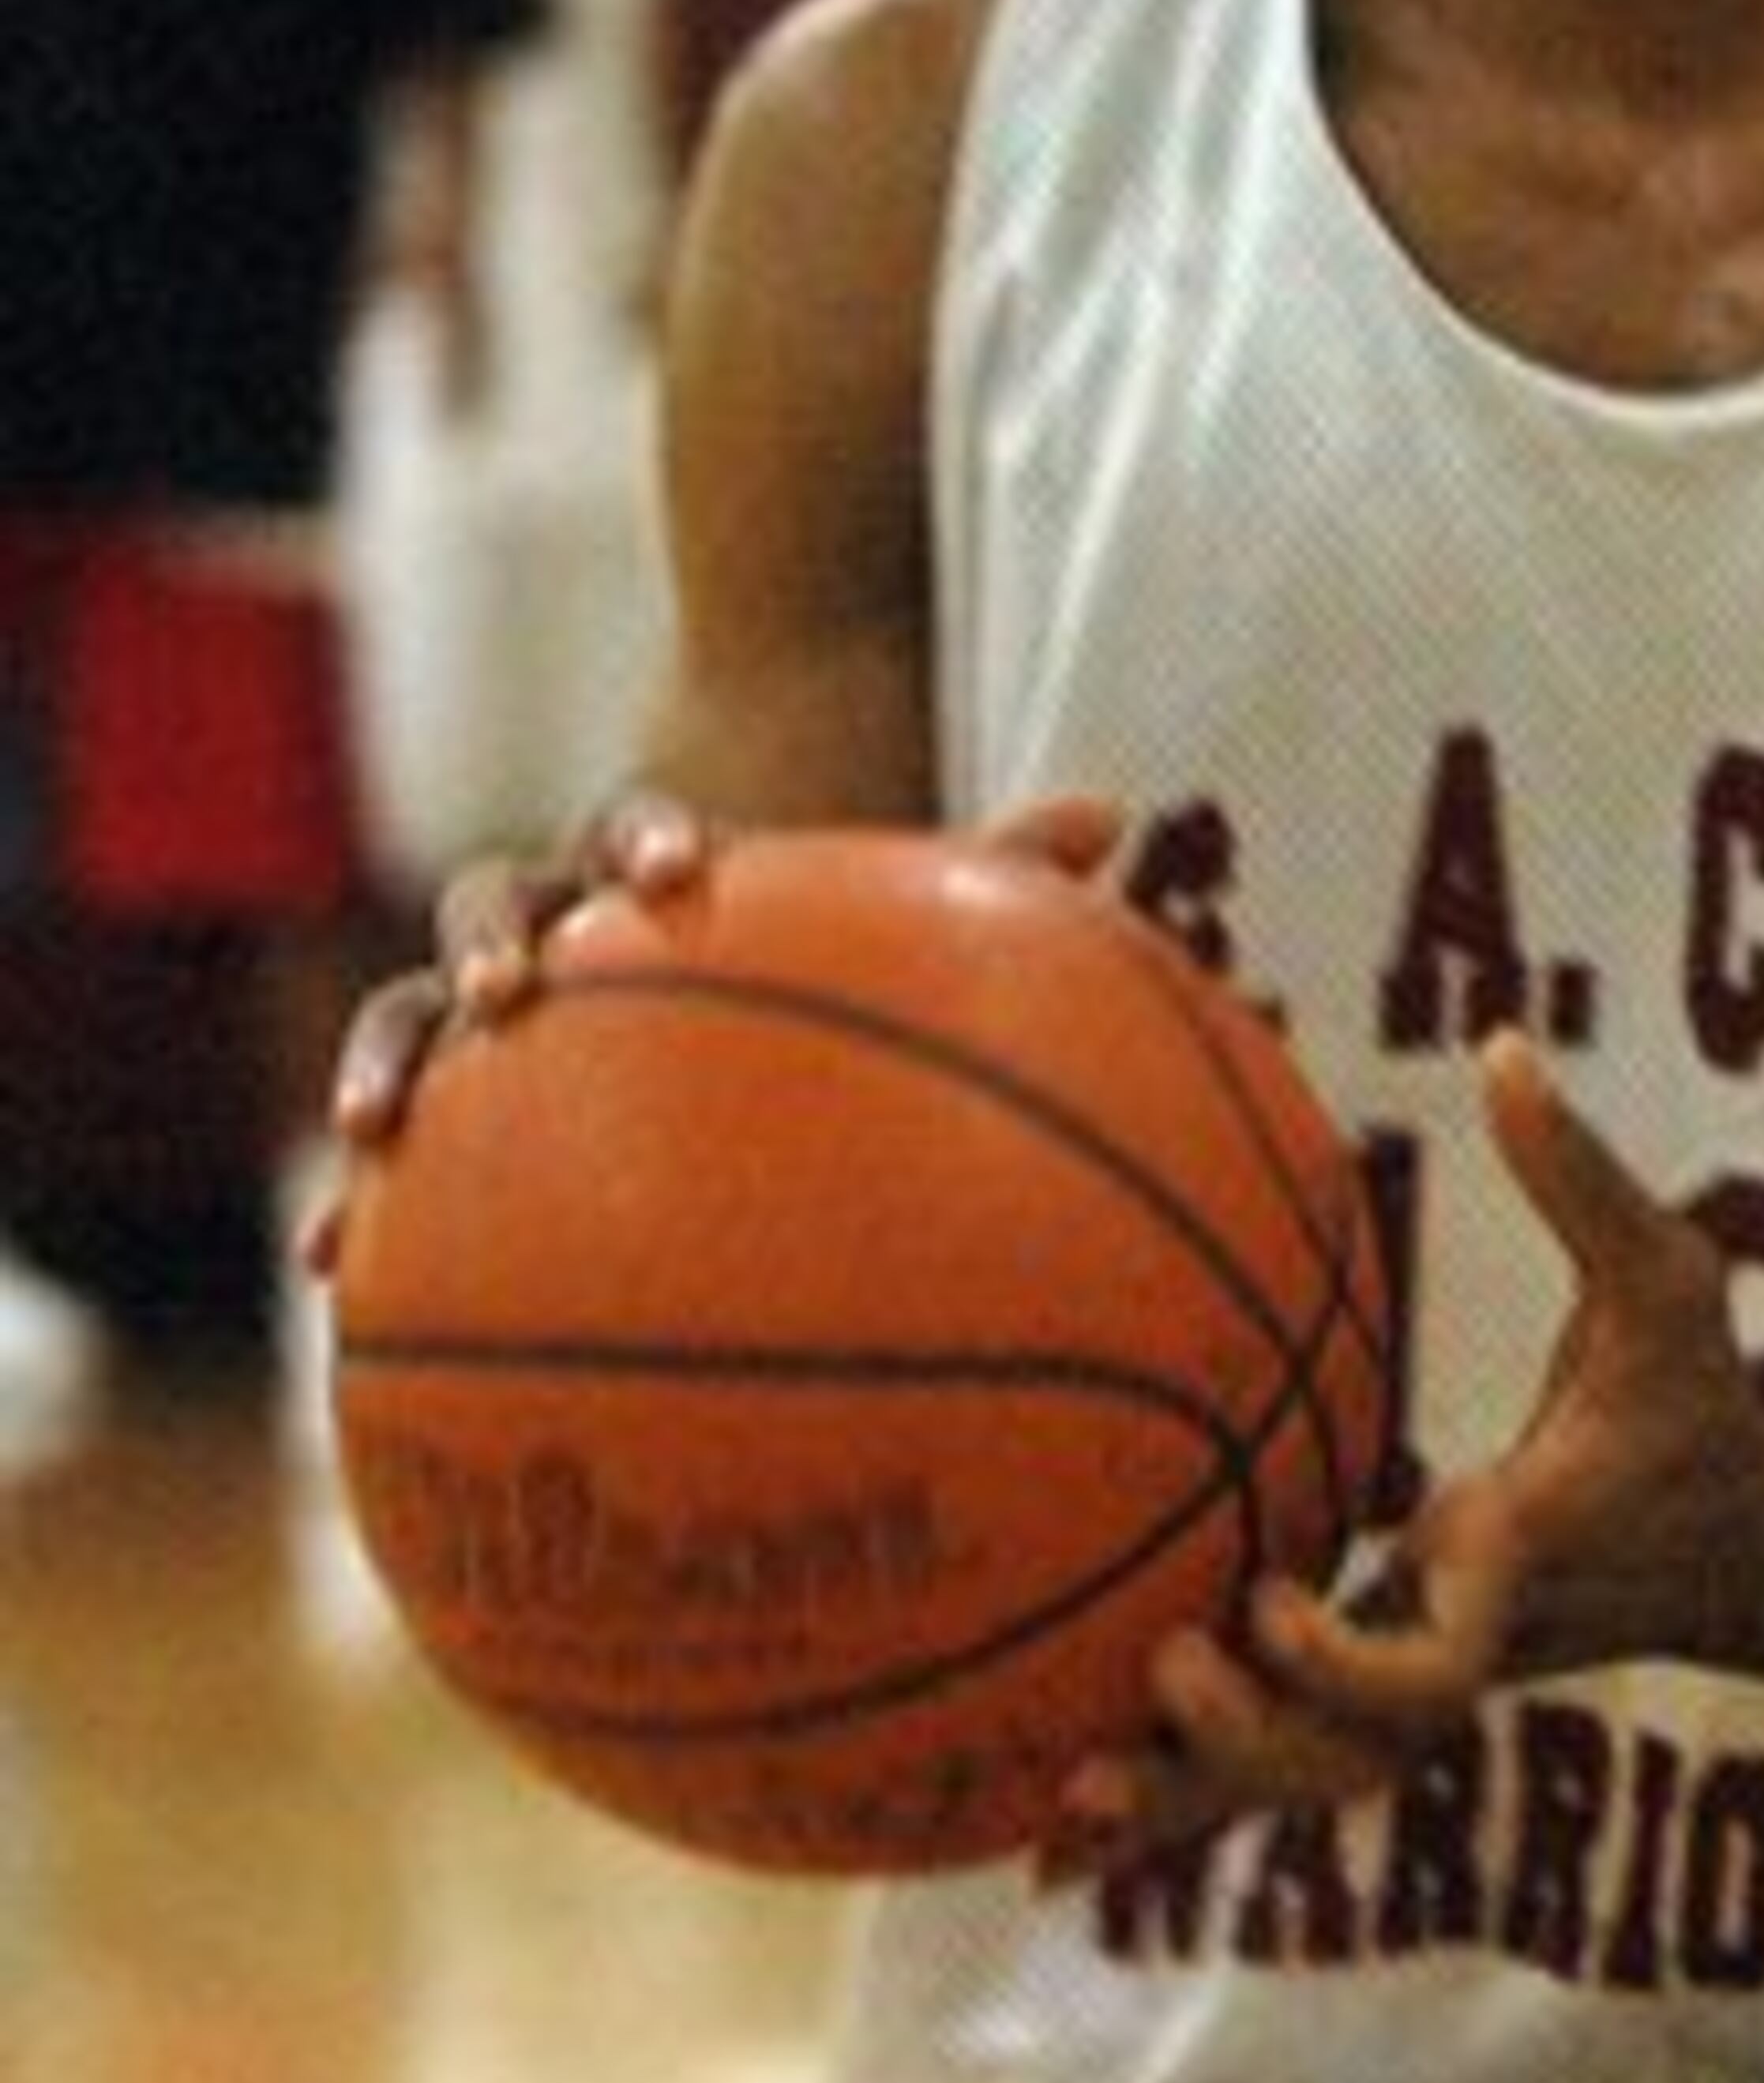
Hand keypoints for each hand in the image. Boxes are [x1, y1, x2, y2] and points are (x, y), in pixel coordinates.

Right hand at [316, 787, 1128, 1262]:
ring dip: (389, 1057)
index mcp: (650, 872)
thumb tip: (1114, 808)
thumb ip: (987, 875)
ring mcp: (489, 1011)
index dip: (651, 843)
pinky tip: (330, 1274)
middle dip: (491, 942)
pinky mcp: (454, 1107)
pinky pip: (396, 1151)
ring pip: (409, 1007)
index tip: (681, 876)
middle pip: (493, 897)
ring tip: (370, 1137)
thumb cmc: (818, 967)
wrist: (708, 967)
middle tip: (508, 996)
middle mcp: (554, 923)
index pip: (638, 827)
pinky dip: (360, 1205)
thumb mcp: (891, 929)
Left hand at [1048, 1033, 1763, 1870]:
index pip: (1432, 1666)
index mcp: (1510, 1563)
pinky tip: (1060, 1831)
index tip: (1269, 1596)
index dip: (1344, 1660)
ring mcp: (1426, 1686)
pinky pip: (1284, 1769)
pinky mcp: (1398, 1693)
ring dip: (1189, 1804)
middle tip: (1166, 1662)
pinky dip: (1183, 1810)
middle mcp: (1459, 1646)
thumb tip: (1502, 1047)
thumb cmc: (1700, 1403)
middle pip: (1345, 1761)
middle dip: (1247, 1743)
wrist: (1753, 1551)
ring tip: (1059, 1807)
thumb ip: (1584, 1177)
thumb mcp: (1672, 1278)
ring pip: (1301, 1788)